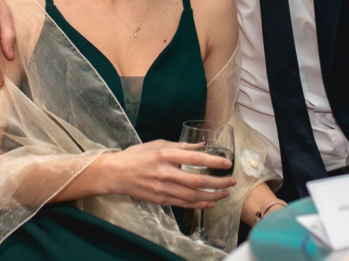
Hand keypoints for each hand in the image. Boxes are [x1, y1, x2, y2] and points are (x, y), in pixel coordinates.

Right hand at [100, 140, 235, 208]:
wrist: (116, 173)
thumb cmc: (137, 156)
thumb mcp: (158, 144)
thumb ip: (181, 146)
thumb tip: (201, 145)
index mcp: (165, 155)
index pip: (194, 158)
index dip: (213, 161)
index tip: (226, 163)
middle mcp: (165, 172)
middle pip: (197, 179)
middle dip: (218, 182)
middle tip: (231, 181)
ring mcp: (162, 188)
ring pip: (192, 195)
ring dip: (212, 195)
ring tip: (224, 193)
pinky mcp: (160, 199)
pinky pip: (183, 203)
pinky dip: (198, 204)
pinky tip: (209, 202)